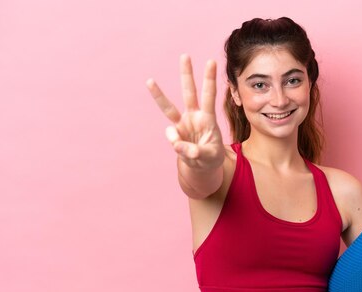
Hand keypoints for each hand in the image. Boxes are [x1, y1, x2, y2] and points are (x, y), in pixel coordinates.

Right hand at [147, 54, 224, 170]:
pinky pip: (170, 135)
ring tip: (149, 80)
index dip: (210, 79)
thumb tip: (177, 145)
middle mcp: (194, 116)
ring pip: (169, 107)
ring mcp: (182, 124)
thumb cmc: (210, 157)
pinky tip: (184, 149)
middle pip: (189, 92)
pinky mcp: (174, 133)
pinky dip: (176, 143)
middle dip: (186, 74)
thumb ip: (195, 152)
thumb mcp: (209, 157)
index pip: (209, 96)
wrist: (202, 166)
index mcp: (208, 118)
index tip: (211, 61)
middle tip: (185, 55)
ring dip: (159, 94)